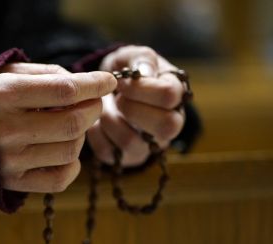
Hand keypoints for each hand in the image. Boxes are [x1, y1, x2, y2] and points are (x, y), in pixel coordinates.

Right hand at [0, 63, 116, 191]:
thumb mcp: (5, 72)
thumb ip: (45, 74)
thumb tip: (84, 86)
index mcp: (2, 94)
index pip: (65, 89)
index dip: (94, 84)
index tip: (108, 81)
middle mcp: (5, 129)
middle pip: (72, 122)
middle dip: (93, 109)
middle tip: (92, 103)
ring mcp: (8, 159)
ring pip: (70, 150)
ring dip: (81, 135)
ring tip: (71, 126)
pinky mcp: (11, 182)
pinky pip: (59, 179)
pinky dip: (72, 166)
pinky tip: (66, 152)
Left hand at [87, 45, 185, 165]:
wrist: (109, 92)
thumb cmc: (128, 73)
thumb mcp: (133, 57)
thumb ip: (141, 59)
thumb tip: (145, 73)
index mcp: (176, 96)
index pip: (170, 95)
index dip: (141, 87)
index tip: (122, 82)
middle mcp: (170, 124)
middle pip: (166, 126)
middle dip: (132, 108)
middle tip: (117, 98)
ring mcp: (149, 145)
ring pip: (132, 142)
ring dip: (109, 121)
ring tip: (103, 108)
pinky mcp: (126, 158)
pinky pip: (109, 153)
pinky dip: (96, 135)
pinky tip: (97, 121)